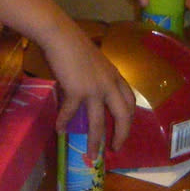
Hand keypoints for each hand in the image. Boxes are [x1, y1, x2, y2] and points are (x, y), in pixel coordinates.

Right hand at [39, 18, 136, 148]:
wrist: (60, 36)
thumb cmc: (74, 45)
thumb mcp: (94, 64)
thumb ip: (96, 79)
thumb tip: (88, 96)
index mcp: (115, 77)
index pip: (130, 102)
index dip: (129, 119)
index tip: (124, 131)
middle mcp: (109, 85)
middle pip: (123, 116)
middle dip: (121, 135)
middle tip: (115, 148)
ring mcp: (94, 89)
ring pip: (98, 122)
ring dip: (95, 141)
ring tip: (92, 154)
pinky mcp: (77, 91)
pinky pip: (71, 112)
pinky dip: (64, 122)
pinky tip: (59, 129)